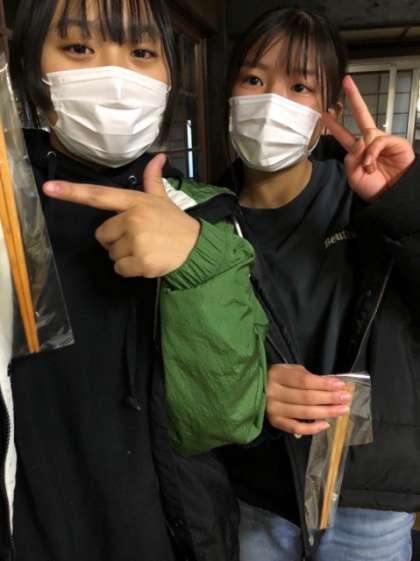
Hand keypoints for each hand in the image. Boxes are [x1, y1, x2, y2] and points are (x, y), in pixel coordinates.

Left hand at [43, 154, 200, 277]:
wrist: (197, 247)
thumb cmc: (175, 223)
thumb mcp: (163, 200)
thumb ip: (153, 180)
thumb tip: (157, 156)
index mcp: (135, 202)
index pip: (99, 195)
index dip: (72, 192)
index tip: (49, 188)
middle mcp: (133, 219)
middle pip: (102, 235)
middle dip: (115, 240)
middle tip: (138, 239)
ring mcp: (137, 241)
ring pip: (111, 254)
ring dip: (124, 256)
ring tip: (146, 250)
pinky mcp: (141, 261)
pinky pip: (120, 269)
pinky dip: (130, 270)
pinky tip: (146, 262)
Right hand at [266, 364, 351, 435]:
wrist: (255, 389)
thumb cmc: (277, 378)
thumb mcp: (289, 370)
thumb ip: (307, 376)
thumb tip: (331, 383)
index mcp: (276, 374)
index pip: (304, 381)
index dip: (323, 384)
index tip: (340, 385)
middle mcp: (272, 392)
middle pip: (306, 397)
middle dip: (329, 398)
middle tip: (345, 398)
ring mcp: (273, 408)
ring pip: (303, 413)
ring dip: (326, 412)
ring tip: (341, 410)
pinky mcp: (274, 422)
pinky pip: (296, 428)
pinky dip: (312, 429)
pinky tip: (325, 424)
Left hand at [322, 75, 414, 201]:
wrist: (391, 195)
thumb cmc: (373, 187)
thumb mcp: (354, 176)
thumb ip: (351, 159)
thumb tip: (358, 142)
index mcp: (357, 151)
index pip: (344, 134)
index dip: (334, 124)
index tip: (324, 113)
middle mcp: (369, 142)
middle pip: (361, 115)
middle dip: (355, 97)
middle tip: (346, 81)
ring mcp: (382, 140)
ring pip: (367, 134)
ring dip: (366, 154)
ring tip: (369, 169)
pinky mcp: (395, 142)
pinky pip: (378, 141)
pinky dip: (373, 153)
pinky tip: (372, 164)